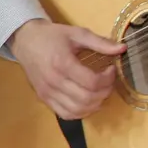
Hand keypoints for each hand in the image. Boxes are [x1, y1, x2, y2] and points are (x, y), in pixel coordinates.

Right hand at [8, 19, 123, 119]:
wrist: (25, 40)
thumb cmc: (51, 36)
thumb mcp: (76, 33)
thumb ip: (100, 42)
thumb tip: (122, 49)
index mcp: (62, 63)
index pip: (92, 82)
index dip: (108, 79)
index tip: (111, 70)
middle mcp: (54, 81)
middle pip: (87, 98)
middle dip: (105, 92)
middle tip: (108, 82)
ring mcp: (48, 92)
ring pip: (78, 110)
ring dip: (95, 104)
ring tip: (99, 92)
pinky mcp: (44, 98)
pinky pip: (66, 114)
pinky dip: (80, 112)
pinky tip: (86, 101)